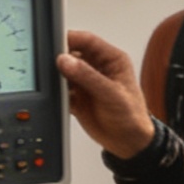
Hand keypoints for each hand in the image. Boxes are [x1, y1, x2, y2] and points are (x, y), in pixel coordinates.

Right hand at [56, 30, 154, 157]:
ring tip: (56, 86)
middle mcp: (96, 68)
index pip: (87, 40)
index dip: (70, 39)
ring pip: (63, 72)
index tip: (55, 45)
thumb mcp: (112, 94)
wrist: (128, 143)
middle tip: (51, 67)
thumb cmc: (132, 116)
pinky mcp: (76, 97)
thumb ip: (88, 76)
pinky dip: (56, 94)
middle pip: (71, 54)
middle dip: (59, 60)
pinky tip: (59, 99)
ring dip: (57, 78)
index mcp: (111, 59)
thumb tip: (66, 60)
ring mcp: (85, 82)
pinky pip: (60, 90)